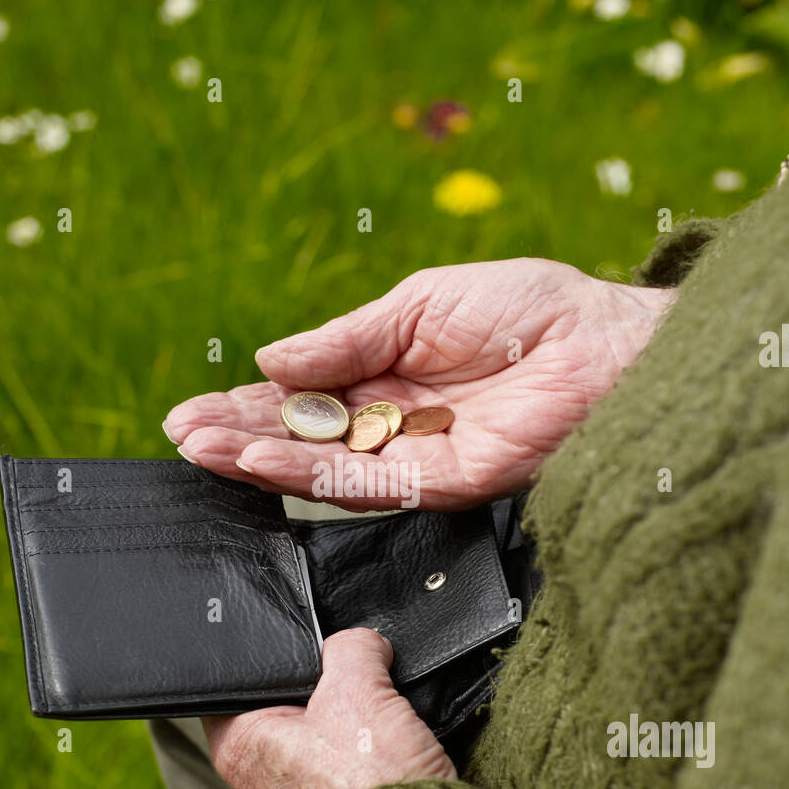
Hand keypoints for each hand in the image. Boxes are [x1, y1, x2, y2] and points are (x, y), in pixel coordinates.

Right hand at [164, 258, 676, 510]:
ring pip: (321, 467)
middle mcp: (394, 424)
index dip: (249, 405)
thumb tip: (271, 359)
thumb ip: (347, 339)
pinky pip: (365, 484)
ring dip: (258, 459)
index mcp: (387, 375)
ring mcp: (417, 458)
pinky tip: (260, 461)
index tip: (196, 409)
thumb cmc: (528, 308)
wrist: (607, 340)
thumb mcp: (419, 303)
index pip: (303, 396)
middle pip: (302, 437)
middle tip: (181, 434)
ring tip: (202, 449)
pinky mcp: (444, 484)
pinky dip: (309, 473)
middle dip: (239, 436)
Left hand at [203, 629, 455, 788]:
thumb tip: (363, 642)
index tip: (302, 632)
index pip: (236, 676)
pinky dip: (374, 730)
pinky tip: (393, 723)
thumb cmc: (368, 786)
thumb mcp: (356, 688)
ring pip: (327, 715)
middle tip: (350, 662)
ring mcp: (303, 783)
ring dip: (355, 701)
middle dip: (323, 672)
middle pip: (289, 691)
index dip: (270, 647)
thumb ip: (350, 648)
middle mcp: (261, 767)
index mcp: (239, 742)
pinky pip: (354, 742)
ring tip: (376, 696)